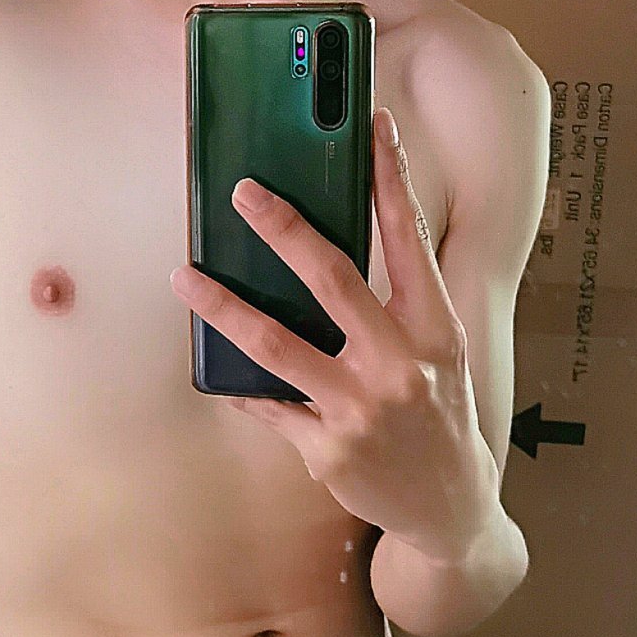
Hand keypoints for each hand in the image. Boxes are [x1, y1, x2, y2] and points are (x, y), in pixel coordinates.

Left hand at [169, 108, 499, 562]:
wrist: (452, 510)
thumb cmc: (439, 417)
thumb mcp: (440, 356)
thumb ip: (399, 306)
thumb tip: (329, 248)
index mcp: (435, 331)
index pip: (411, 240)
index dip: (392, 180)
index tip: (372, 126)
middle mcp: (401, 365)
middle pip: (335, 281)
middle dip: (286, 230)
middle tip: (244, 192)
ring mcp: (360, 409)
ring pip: (276, 344)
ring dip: (222, 306)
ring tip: (183, 276)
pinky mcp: (325, 449)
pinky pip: (266, 404)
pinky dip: (235, 383)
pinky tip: (207, 364)